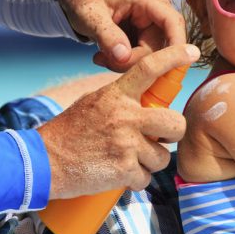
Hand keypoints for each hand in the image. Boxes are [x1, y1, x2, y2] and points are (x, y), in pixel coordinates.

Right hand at [36, 44, 199, 199]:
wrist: (42, 162)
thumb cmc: (70, 133)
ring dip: (148, 163)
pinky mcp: (124, 170)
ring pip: (162, 156)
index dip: (173, 57)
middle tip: (157, 139)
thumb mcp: (94, 104)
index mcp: (117, 96)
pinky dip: (135, 181)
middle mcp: (125, 117)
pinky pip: (146, 178)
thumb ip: (122, 100)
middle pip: (175, 124)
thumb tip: (150, 104)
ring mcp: (126, 144)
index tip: (192, 52)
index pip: (149, 68)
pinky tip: (116, 174)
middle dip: (172, 135)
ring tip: (125, 159)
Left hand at [57, 0, 186, 71]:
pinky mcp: (143, 34)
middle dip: (136, 59)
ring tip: (101, 57)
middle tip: (106, 61)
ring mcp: (150, 23)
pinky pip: (143, 54)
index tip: (170, 66)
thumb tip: (123, 56)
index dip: (177, 44)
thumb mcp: (89, 15)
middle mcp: (154, 10)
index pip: (172, 21)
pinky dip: (125, 60)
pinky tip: (106, 56)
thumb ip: (107, 35)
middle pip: (161, 43)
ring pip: (152, 53)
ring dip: (128, 62)